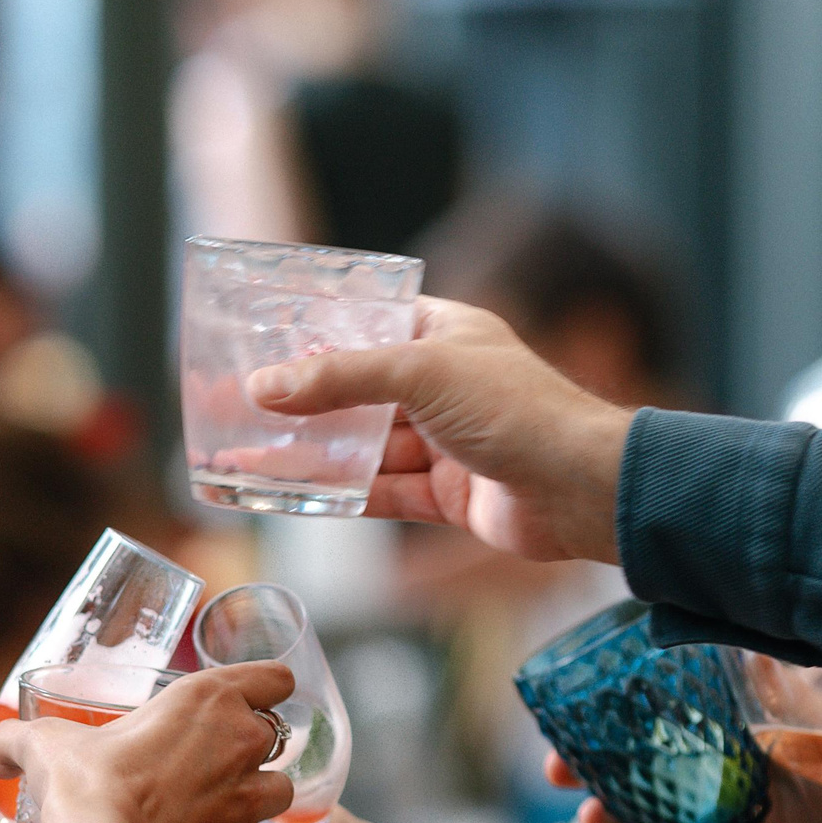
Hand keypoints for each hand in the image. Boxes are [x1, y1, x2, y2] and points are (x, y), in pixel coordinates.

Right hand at [0, 662, 294, 822]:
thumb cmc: (82, 782)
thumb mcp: (47, 741)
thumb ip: (21, 738)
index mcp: (208, 698)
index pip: (276, 677)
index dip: (265, 689)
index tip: (245, 703)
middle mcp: (241, 741)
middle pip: (280, 736)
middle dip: (254, 750)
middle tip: (215, 763)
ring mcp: (248, 797)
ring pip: (282, 792)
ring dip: (260, 799)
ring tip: (227, 808)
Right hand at [245, 297, 632, 561]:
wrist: (583, 490)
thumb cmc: (518, 410)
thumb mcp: (420, 374)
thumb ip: (340, 380)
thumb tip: (265, 385)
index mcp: (445, 334)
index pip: (370, 325)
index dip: (317, 334)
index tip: (262, 342)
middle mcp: (444, 384)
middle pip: (358, 392)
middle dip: (301, 405)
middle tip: (238, 410)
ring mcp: (445, 442)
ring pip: (364, 448)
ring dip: (310, 456)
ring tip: (247, 461)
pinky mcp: (447, 494)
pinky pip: (382, 493)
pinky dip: (340, 496)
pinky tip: (293, 497)